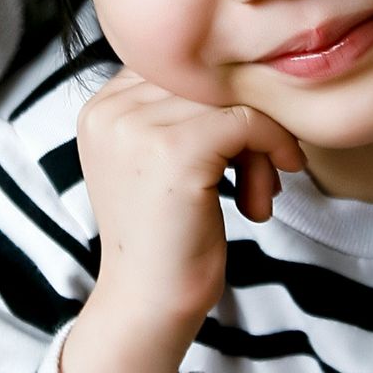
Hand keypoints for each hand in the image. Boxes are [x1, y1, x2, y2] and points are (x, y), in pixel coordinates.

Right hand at [75, 68, 308, 331]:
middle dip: (244, 123)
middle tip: (258, 173)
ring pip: (230, 98)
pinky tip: (266, 193)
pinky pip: (247, 121)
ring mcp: (138, 127)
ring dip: (261, 142)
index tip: (240, 149)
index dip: (219, 103)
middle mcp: (109, 109)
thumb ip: (179, 113)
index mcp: (100, 108)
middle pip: (205, 79)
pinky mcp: (176, 150)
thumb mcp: (157, 162)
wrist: (149, 304)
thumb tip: (247, 72)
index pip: (179, 69)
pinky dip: (272, 148)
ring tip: (258, 192)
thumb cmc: (167, 238)